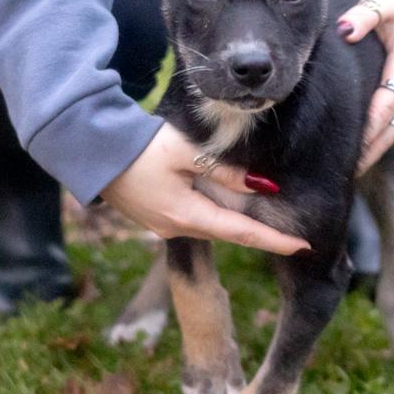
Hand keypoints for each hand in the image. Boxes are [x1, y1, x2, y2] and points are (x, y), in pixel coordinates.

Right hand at [102, 123, 310, 254]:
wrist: (92, 152)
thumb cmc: (139, 148)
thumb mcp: (186, 153)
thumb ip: (225, 171)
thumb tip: (258, 185)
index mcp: (188, 215)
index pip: (242, 235)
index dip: (274, 241)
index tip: (302, 246)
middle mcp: (177, 228)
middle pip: (228, 233)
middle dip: (258, 234)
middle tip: (292, 236)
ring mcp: (163, 226)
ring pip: (211, 225)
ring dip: (234, 223)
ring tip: (264, 221)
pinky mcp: (155, 217)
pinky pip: (194, 218)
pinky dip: (213, 213)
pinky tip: (222, 204)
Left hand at [337, 0, 393, 173]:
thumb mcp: (383, 0)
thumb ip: (363, 16)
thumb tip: (344, 30)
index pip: (385, 107)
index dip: (367, 131)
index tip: (347, 151)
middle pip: (392, 127)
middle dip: (370, 151)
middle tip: (345, 173)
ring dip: (376, 149)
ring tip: (351, 170)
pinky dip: (383, 137)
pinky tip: (364, 151)